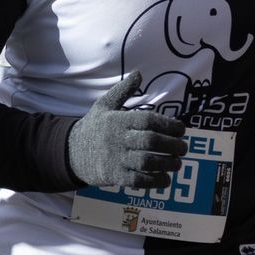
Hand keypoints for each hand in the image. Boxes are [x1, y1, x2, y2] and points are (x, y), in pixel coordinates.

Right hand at [67, 72, 187, 189]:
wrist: (71, 152)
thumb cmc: (94, 127)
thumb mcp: (104, 105)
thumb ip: (123, 90)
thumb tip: (139, 73)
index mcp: (117, 119)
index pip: (147, 120)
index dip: (168, 125)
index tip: (181, 129)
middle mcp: (117, 138)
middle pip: (150, 141)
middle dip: (172, 145)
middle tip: (183, 148)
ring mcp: (116, 158)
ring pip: (147, 162)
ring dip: (167, 164)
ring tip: (177, 163)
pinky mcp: (115, 176)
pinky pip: (139, 181)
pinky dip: (155, 181)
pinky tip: (165, 179)